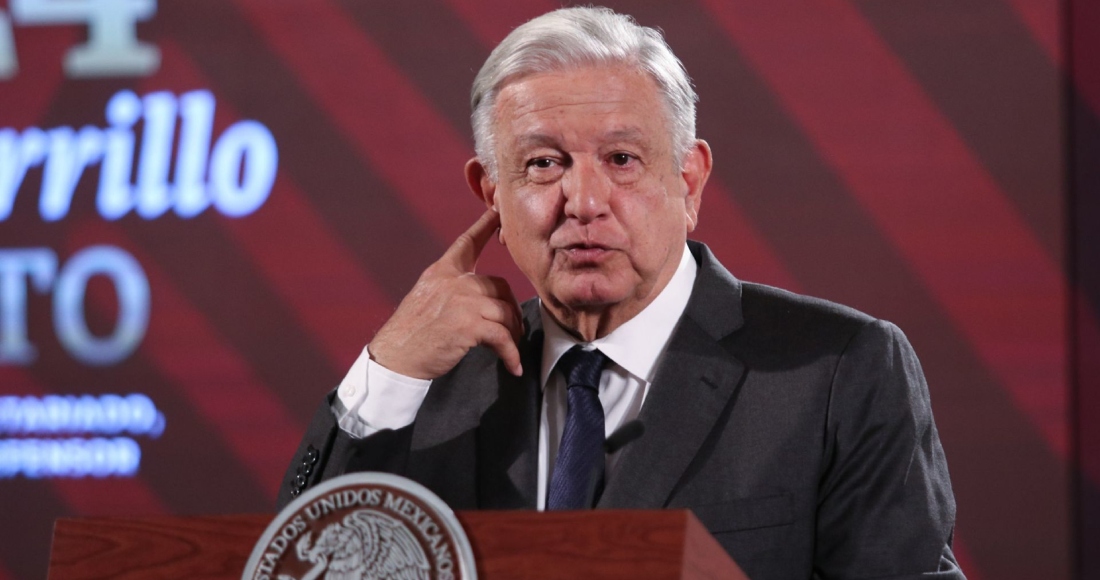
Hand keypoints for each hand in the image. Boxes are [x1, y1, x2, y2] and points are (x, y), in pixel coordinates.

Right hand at [369, 209, 523, 378]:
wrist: (395, 359)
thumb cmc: (409, 336)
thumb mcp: (425, 300)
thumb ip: (450, 292)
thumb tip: (478, 300)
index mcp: (440, 272)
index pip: (467, 243)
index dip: (484, 225)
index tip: (497, 212)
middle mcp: (452, 282)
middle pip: (499, 286)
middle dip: (510, 309)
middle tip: (512, 329)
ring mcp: (461, 301)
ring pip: (505, 312)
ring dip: (512, 334)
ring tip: (510, 350)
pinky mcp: (468, 324)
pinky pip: (502, 336)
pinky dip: (511, 353)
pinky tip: (513, 365)